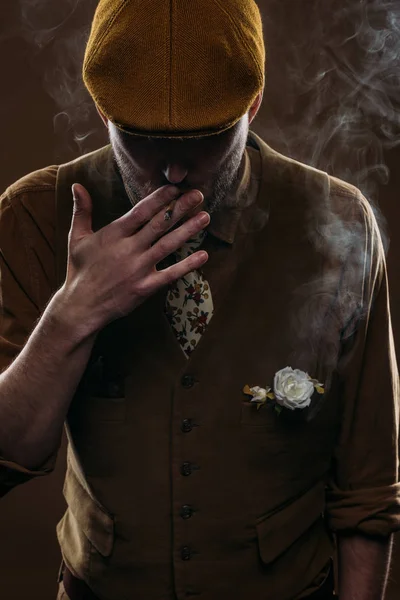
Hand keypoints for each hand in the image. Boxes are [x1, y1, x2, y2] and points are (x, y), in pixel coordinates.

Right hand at [59, 183, 209, 333]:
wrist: (80, 306)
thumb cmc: (79, 270)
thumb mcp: (76, 238)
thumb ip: (81, 211)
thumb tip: (77, 185)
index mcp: (113, 234)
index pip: (141, 211)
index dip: (160, 198)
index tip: (176, 188)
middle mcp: (128, 249)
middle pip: (159, 224)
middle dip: (180, 208)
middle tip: (198, 195)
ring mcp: (138, 268)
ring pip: (168, 245)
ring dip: (188, 230)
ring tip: (205, 217)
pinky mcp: (145, 287)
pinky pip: (170, 274)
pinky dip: (187, 265)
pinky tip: (203, 255)